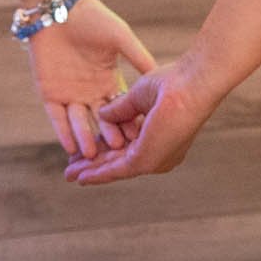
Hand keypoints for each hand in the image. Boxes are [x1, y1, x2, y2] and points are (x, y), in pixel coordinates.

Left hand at [25, 0, 154, 160]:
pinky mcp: (49, 94)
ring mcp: (70, 94)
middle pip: (102, 121)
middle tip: (118, 152)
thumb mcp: (121, 38)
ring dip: (86, 139)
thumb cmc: (93, 18)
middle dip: (110, 136)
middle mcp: (91, 92)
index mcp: (109, 81)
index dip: (128, 123)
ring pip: (80, 123)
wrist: (60, 8)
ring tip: (93, 155)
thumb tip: (160, 76)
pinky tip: (70, 147)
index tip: (138, 138)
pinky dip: (63, 132)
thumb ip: (138, 57)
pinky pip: (57, 117)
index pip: (121, 108)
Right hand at [64, 52, 217, 184]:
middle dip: (94, 165)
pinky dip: (97, 174)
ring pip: (115, 168)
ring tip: (69, 174)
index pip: (127, 146)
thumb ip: (120, 110)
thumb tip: (101, 115)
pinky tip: (82, 176)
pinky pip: (116, 170)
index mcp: (162, 138)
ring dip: (91, 172)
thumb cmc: (174, 84)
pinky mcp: (146, 160)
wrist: (190, 84)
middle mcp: (160, 154)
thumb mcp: (138, 97)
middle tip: (72, 169)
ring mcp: (154, 159)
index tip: (86, 148)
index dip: (104, 147)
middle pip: (119, 162)